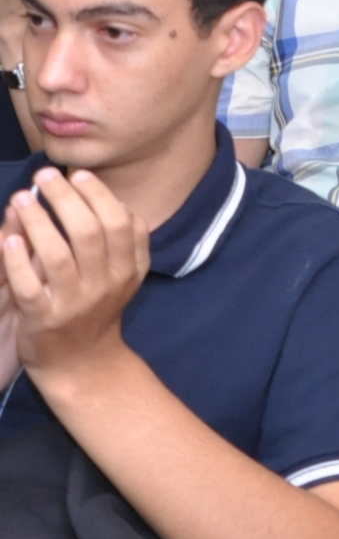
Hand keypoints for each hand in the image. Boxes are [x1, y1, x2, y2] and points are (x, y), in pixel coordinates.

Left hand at [3, 168, 150, 381]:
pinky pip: (30, 286)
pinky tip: (9, 238)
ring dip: (38, 222)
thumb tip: (111, 200)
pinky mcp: (44, 319)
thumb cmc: (100, 310)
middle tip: (44, 177)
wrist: (83, 364)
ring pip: (57, 255)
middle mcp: (105, 284)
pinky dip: (18, 261)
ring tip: (22, 199)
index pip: (118, 222)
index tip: (78, 174)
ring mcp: (74, 303)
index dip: (98, 195)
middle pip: (88, 232)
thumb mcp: (126, 277)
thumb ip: (127, 242)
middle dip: (65, 198)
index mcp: (127, 269)